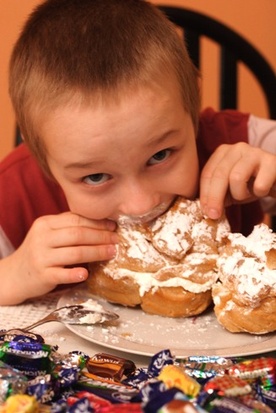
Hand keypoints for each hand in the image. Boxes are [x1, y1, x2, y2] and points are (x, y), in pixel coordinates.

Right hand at [0, 212, 117, 303]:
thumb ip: (69, 227)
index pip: (76, 219)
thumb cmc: (40, 252)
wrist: (15, 274)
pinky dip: (75, 274)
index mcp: (46, 224)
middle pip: (77, 234)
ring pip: (74, 253)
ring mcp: (41, 257)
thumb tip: (103, 225)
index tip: (113, 226)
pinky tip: (87, 273)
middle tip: (116, 240)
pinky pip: (62, 275)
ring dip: (96, 252)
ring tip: (112, 253)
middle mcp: (42, 238)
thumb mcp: (49, 234)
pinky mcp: (42, 276)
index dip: (97, 222)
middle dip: (101, 237)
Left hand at [200, 142, 275, 218]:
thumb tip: (206, 209)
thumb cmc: (252, 184)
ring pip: (236, 178)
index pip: (207, 174)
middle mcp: (237, 148)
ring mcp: (255, 152)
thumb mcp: (230, 189)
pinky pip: (259, 184)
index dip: (205, 194)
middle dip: (215, 198)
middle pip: (219, 175)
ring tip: (248, 194)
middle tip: (215, 215)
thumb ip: (216, 194)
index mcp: (223, 152)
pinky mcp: (272, 161)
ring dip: (240, 194)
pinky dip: (259, 193)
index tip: (205, 211)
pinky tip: (262, 190)